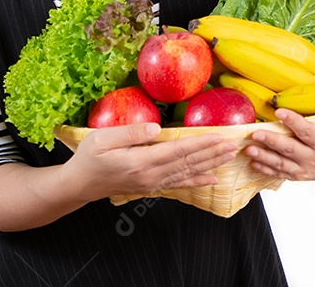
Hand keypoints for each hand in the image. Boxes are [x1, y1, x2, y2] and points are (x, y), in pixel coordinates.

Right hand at [62, 122, 239, 200]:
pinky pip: (180, 184)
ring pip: (188, 172)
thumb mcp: (102, 139)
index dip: (201, 144)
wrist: (79, 185)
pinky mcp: (152, 186)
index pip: (179, 151)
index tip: (219, 137)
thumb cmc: (89, 158)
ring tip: (229, 156)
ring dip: (211, 164)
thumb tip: (156, 129)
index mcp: (141, 161)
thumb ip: (130, 133)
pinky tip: (213, 179)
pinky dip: (198, 181)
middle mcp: (152, 175)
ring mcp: (153, 183)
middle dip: (213, 153)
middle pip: (189, 162)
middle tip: (235, 145)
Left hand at [245, 91, 314, 182]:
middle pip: (290, 149)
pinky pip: (280, 174)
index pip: (308, 131)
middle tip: (256, 133)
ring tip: (249, 149)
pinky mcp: (297, 175)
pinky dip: (265, 169)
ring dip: (264, 157)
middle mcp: (313, 158)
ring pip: (282, 164)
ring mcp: (304, 169)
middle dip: (272, 141)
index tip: (279, 112)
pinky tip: (253, 163)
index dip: (293, 121)